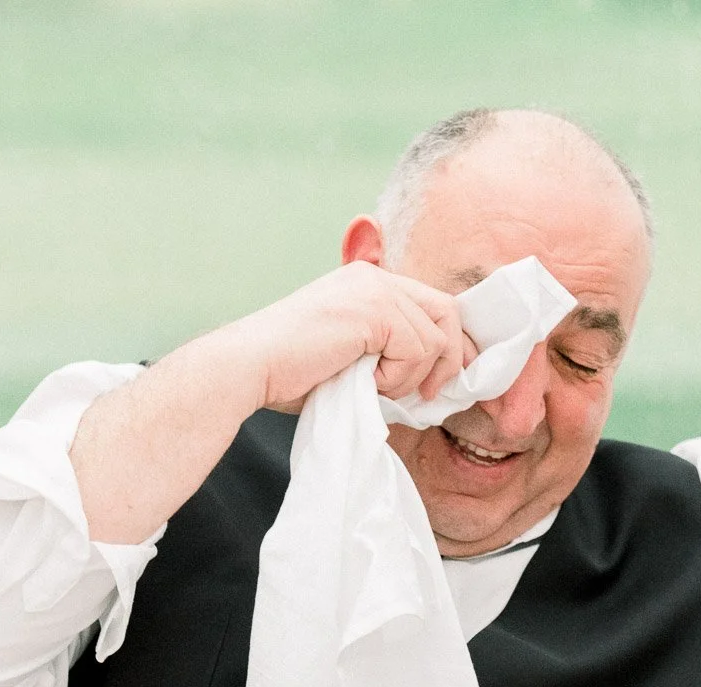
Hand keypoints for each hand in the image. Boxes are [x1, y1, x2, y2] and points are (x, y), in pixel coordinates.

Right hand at [231, 261, 478, 415]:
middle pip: (446, 313)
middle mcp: (375, 278)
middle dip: (448, 360)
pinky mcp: (375, 309)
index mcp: (368, 283)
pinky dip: (397, 377)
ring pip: (434, 340)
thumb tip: (438, 375)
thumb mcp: (351, 353)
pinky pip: (417, 351)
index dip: (451, 344)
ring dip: (410, 377)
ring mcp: (375, 289)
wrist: (250, 368)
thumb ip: (387, 349)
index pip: (433, 305)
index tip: (445, 381)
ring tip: (373, 385)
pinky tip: (365, 380)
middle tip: (430, 395)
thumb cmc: (292, 372)